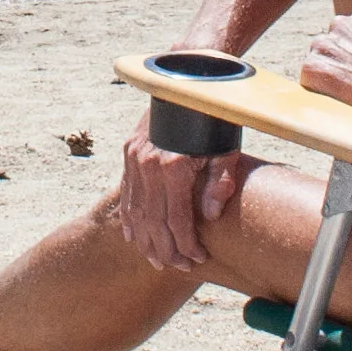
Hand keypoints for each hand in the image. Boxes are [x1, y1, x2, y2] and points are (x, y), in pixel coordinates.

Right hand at [117, 107, 245, 273]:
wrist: (186, 83)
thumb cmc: (213, 120)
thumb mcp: (225, 150)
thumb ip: (219, 182)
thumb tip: (210, 215)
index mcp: (175, 167)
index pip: (177, 220)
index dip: (187, 244)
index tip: (198, 258)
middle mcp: (149, 164)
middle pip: (153, 222)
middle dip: (166, 249)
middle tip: (178, 267)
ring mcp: (135, 158)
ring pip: (135, 211)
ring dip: (145, 240)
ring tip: (157, 260)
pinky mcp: (129, 152)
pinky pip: (126, 193)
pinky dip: (129, 218)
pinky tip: (134, 237)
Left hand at [300, 4, 351, 113]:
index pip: (351, 29)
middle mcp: (340, 23)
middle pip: (332, 41)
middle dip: (339, 57)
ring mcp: (323, 44)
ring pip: (319, 58)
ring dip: (328, 71)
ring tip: (346, 89)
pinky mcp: (312, 65)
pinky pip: (309, 77)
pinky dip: (318, 87)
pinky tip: (336, 95)